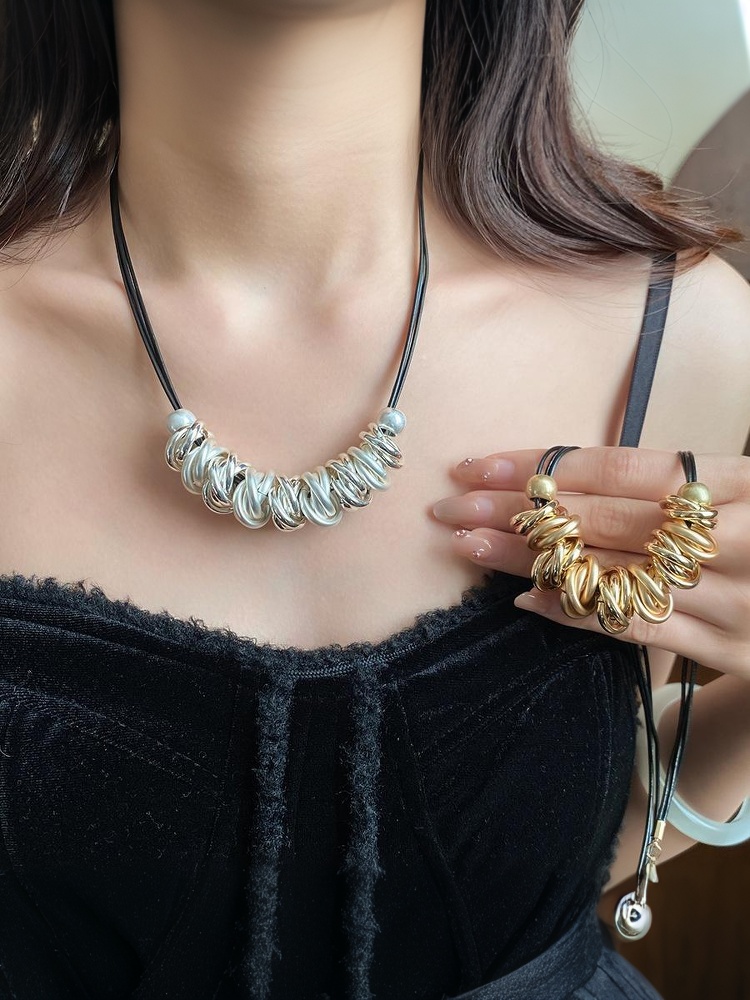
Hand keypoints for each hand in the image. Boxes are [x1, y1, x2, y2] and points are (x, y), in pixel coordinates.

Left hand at [431, 447, 749, 681]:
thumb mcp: (746, 490)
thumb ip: (680, 484)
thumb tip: (571, 476)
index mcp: (745, 483)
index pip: (624, 466)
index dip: (547, 465)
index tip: (480, 464)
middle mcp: (740, 538)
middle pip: (608, 519)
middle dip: (521, 513)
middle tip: (451, 505)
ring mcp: (737, 601)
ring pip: (614, 575)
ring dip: (532, 563)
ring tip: (468, 546)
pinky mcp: (733, 652)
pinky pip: (640, 632)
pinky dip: (578, 615)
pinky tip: (526, 601)